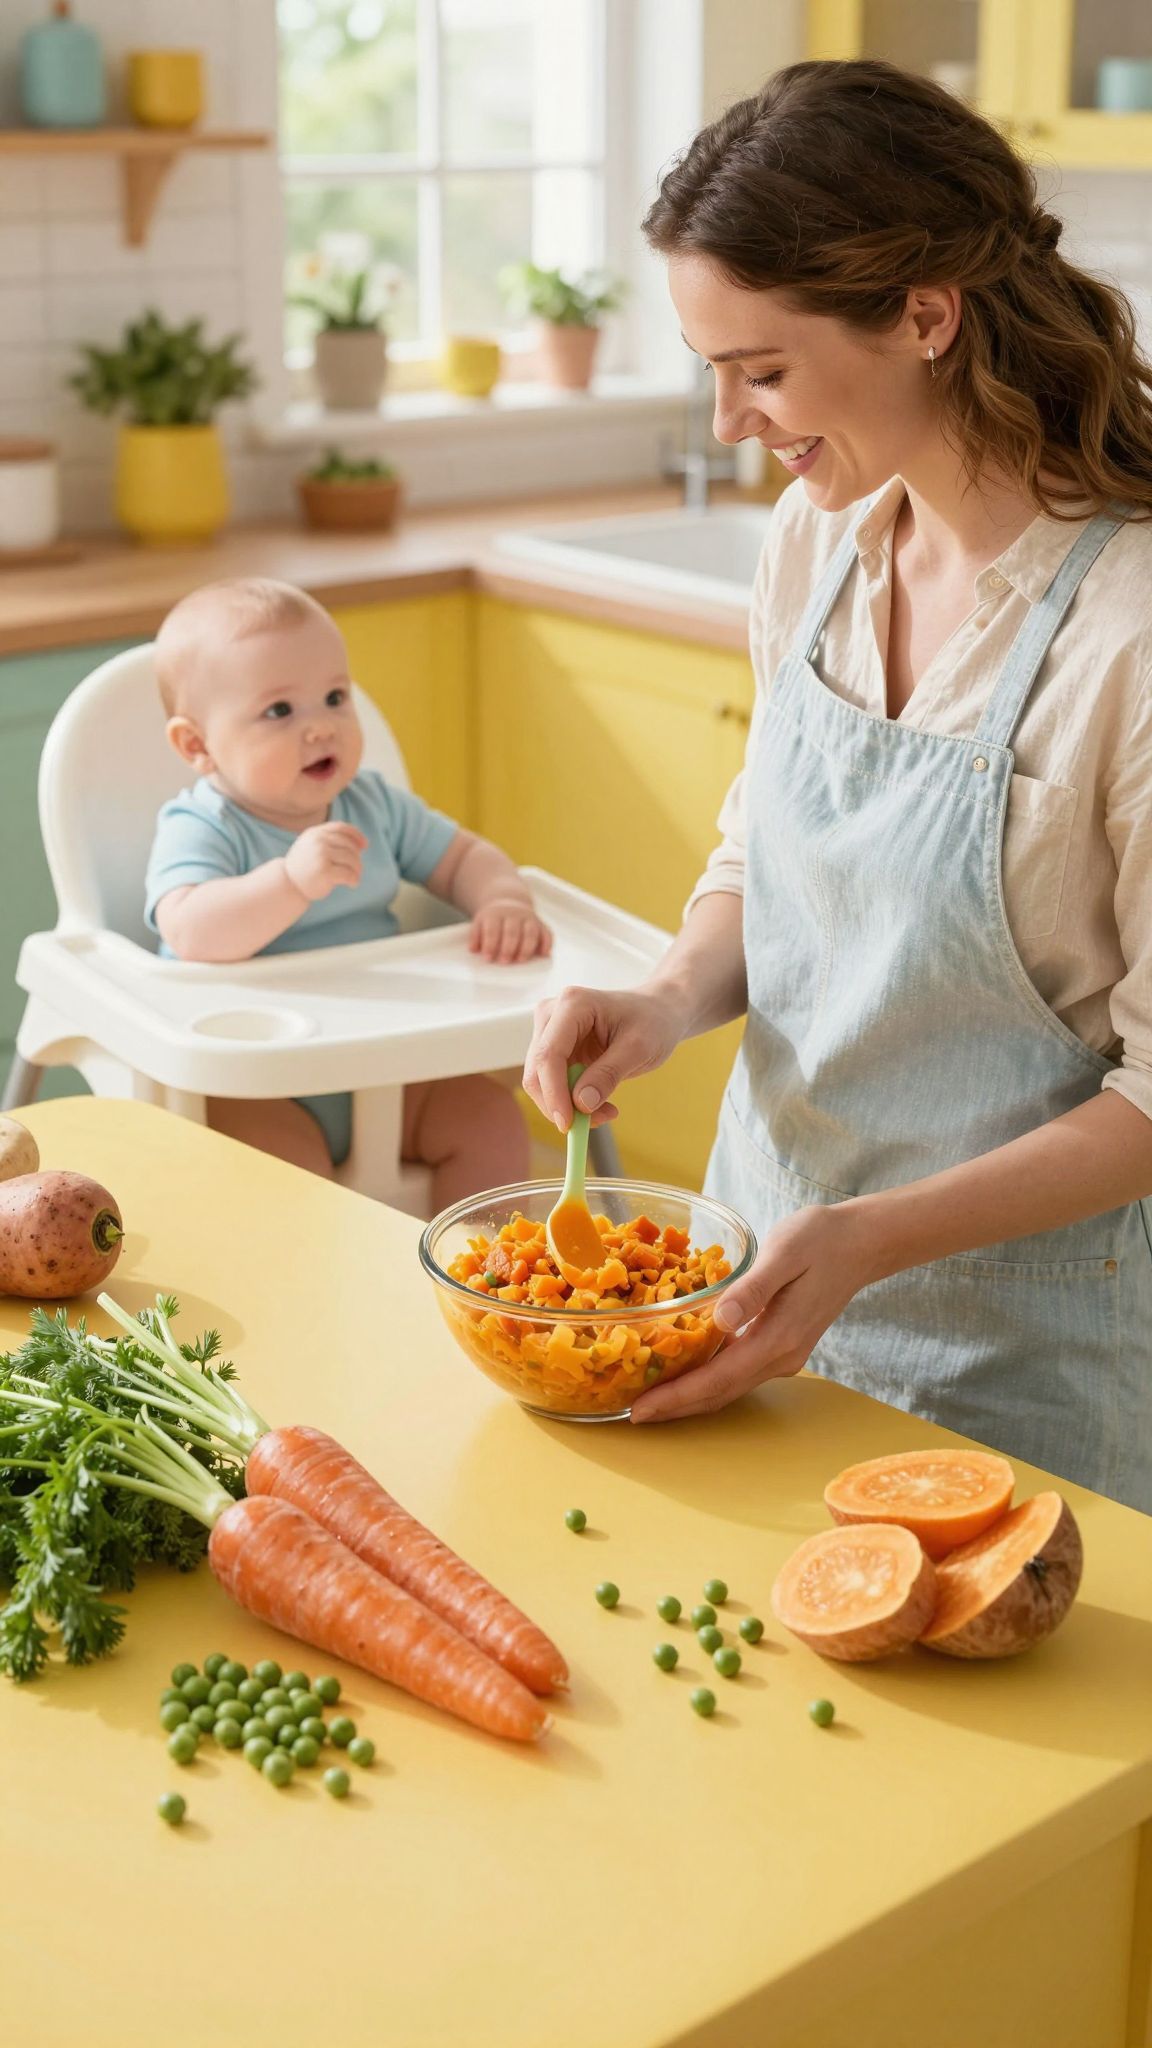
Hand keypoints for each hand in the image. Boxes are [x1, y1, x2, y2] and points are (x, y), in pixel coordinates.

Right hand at [283, 823, 367, 901]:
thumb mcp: (312, 847)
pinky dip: (354, 879)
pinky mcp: (325, 871)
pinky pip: (348, 873)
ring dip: (357, 870)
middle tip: (357, 869)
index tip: (364, 845)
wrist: (288, 885)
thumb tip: (360, 844)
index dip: (356, 835)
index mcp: (315, 832)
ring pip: (351, 859)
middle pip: (349, 845)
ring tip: (355, 877)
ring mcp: (321, 855)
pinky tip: (352, 884)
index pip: (341, 828)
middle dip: (356, 857)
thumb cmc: (304, 868)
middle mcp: (318, 841)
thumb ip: (330, 841)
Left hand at [468, 894, 552, 964]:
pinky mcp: (541, 924)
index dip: (490, 944)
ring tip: (520, 960)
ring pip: (531, 932)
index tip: (487, 958)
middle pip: (512, 931)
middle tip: (504, 962)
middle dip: (508, 947)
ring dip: (526, 947)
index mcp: (495, 914)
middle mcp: (514, 915)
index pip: (493, 929)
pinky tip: (543, 954)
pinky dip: (547, 944)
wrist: (509, 901)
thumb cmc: (493, 919)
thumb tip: (473, 949)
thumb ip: (475, 936)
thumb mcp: (480, 922)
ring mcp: (529, 919)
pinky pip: (547, 933)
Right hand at [523, 983, 689, 1131]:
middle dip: (560, 1104)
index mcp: (572, 1004)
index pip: (549, 1054)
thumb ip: (609, 1074)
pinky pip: (551, 1084)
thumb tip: (581, 1104)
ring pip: (540, 1082)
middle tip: (596, 1122)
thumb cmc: (652, 1022)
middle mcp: (552, 1014)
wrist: (656, 1012)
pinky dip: (570, 1101)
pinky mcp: (553, 1049)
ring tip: (606, 1111)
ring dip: (567, 1105)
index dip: (554, 1092)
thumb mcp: (639, 1048)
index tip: (568, 1124)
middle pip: (537, 1070)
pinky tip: (598, 1103)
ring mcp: (549, 1031)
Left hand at [629, 1201, 882, 1421]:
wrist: (860, 1243)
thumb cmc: (820, 1239)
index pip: (718, 1378)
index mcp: (778, 1337)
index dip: (677, 1396)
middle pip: (720, 1393)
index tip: (641, 1409)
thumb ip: (752, 1289)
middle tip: (631, 1414)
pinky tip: (684, 1372)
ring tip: (649, 1399)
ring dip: (689, 1397)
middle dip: (675, 1406)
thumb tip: (721, 1320)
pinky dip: (707, 1380)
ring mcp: (784, 1355)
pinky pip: (737, 1373)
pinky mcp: (782, 1345)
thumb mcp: (784, 1253)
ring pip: (728, 1387)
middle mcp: (781, 1356)